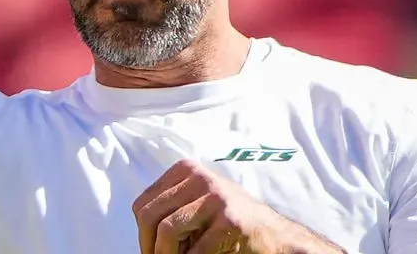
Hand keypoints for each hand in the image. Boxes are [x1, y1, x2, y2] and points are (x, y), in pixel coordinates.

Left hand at [133, 160, 345, 253]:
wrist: (275, 235)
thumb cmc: (229, 223)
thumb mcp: (197, 204)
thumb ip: (171, 208)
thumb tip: (142, 237)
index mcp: (186, 170)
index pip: (144, 203)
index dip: (141, 233)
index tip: (149, 251)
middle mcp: (200, 178)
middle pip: (150, 215)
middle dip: (148, 246)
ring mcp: (216, 198)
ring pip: (167, 230)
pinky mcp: (230, 220)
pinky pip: (196, 249)